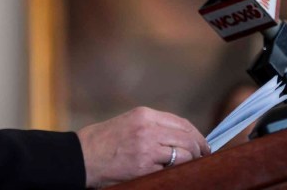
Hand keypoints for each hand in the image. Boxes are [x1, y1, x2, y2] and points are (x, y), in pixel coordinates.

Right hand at [76, 106, 210, 187]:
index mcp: (144, 114)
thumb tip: (179, 136)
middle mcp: (147, 127)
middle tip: (202, 157)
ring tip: (190, 166)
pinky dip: (176, 170)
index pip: (181, 122)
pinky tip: (175, 172)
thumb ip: (152, 125)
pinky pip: (171, 168)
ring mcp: (147, 147)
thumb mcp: (128, 122)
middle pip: (187, 137)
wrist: (83, 156)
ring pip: (183, 153)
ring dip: (190, 161)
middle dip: (199, 149)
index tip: (203, 144)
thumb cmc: (103, 141)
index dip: (196, 135)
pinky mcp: (144, 166)